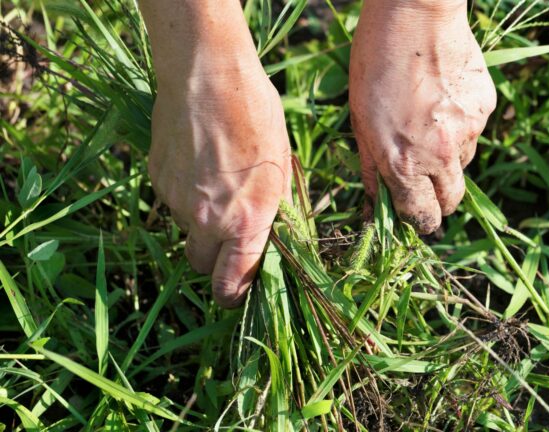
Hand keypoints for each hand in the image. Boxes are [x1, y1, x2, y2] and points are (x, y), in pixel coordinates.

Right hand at [148, 66, 290, 307]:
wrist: (208, 75)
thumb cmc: (256, 116)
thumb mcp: (281, 167)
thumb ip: (274, 211)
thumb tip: (271, 239)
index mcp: (247, 221)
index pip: (232, 284)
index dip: (234, 295)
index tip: (237, 291)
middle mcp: (208, 220)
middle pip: (202, 265)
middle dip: (215, 259)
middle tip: (230, 234)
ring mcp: (176, 201)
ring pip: (186, 230)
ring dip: (200, 221)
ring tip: (217, 181)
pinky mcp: (156, 180)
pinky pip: (171, 202)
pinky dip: (183, 194)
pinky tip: (198, 163)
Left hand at [349, 0, 495, 233]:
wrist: (415, 14)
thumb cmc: (375, 64)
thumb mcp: (359, 120)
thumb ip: (371, 167)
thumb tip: (375, 204)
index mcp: (404, 163)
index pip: (422, 217)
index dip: (419, 221)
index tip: (416, 215)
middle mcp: (441, 155)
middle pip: (451, 202)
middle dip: (439, 200)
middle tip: (425, 181)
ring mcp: (468, 131)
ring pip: (463, 164)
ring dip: (448, 157)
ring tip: (428, 121)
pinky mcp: (485, 108)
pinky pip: (474, 131)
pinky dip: (460, 125)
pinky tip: (443, 98)